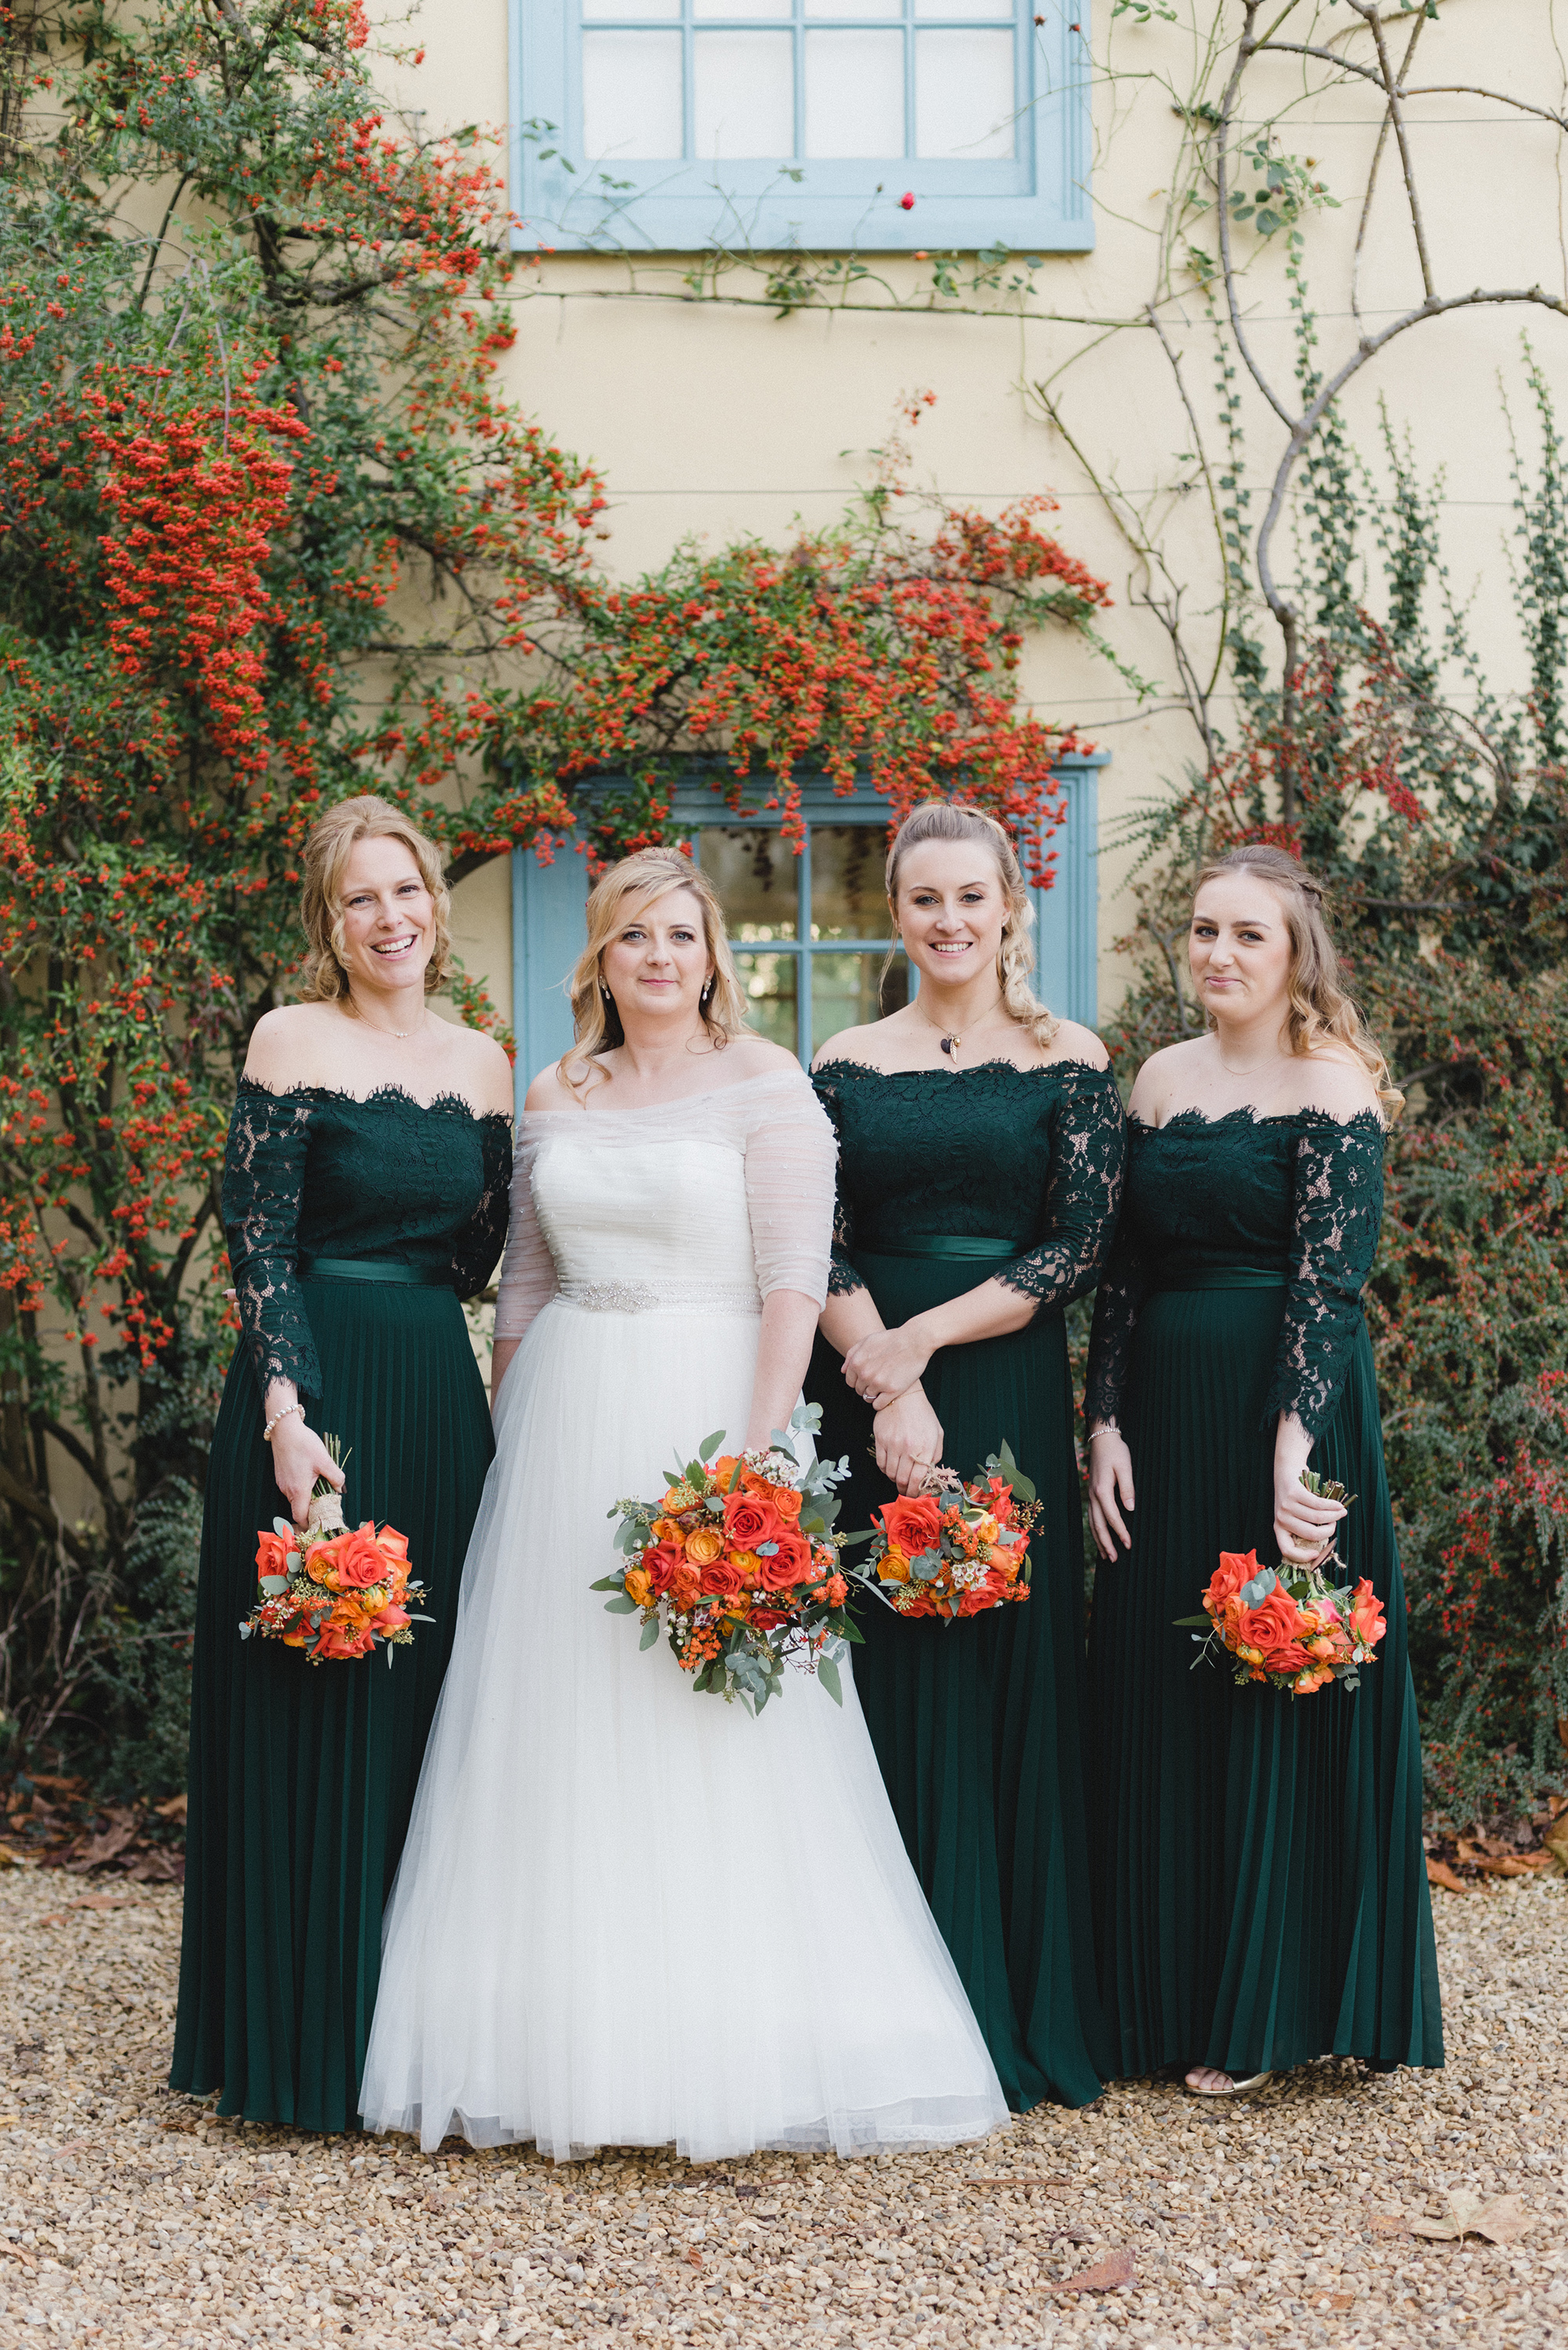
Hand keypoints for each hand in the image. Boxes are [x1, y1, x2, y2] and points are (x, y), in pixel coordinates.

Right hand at [269, 1413, 345, 1528]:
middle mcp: (287, 1490)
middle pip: (299, 1509)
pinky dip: (302, 1490)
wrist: (284, 1429)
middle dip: (313, 1509)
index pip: (301, 1517)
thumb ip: (336, 1477)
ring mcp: (282, 1484)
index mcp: (298, 1490)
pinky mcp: (281, 1477)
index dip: (310, 1523)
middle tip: (327, 1503)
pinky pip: (292, 1490)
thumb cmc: (304, 1444)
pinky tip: (311, 1477)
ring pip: (296, 1499)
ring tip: (321, 1487)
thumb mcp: (325, 1460)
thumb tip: (340, 1489)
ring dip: (308, 1498)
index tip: (322, 1522)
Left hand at [841, 1320, 931, 1410]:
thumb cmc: (891, 1339)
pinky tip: (888, 1394)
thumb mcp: (867, 1340)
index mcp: (857, 1362)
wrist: (915, 1341)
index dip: (859, 1380)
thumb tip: (843, 1371)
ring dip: (875, 1394)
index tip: (869, 1377)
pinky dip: (882, 1402)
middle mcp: (865, 1374)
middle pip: (859, 1391)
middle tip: (880, 1380)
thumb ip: (852, 1354)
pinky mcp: (892, 1390)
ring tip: (885, 1385)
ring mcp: (878, 1383)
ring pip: (868, 1398)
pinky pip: (878, 1405)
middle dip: (867, 1387)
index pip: (850, 1382)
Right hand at [873, 1388, 944, 1495]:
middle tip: (905, 1492)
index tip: (914, 1496)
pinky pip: (880, 1463)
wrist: (904, 1396)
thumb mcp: (937, 1433)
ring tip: (898, 1478)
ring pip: (890, 1473)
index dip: (915, 1492)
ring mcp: (893, 1444)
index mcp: (926, 1447)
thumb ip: (936, 1454)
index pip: (918, 1479)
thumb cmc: (922, 1415)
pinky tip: (890, 1468)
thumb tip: (930, 1473)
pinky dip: (885, 1470)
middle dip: (904, 1490)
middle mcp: (909, 1448)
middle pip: (902, 1480)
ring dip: (894, 1480)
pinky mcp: (881, 1440)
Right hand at [1086, 1426, 1134, 1559]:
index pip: (1112, 1517)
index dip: (1120, 1532)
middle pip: (1098, 1525)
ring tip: (1107, 1556)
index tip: (1129, 1544)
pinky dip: (1096, 1529)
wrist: (1101, 1439)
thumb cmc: (1116, 1451)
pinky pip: (1093, 1516)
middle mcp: (1093, 1495)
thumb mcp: (1125, 1467)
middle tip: (1114, 1560)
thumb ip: (1127, 1488)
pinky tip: (1100, 1537)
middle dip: (1106, 1543)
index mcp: (1102, 1490)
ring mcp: (1091, 1495)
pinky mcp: (1092, 1493)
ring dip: (1099, 1540)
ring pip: (1093, 1522)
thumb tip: (1130, 1509)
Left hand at [1272, 1414, 1344, 1565]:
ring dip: (1334, 1517)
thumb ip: (1305, 1528)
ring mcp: (1287, 1506)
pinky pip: (1319, 1504)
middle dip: (1329, 1531)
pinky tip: (1338, 1506)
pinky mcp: (1294, 1493)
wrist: (1286, 1471)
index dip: (1303, 1557)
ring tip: (1341, 1513)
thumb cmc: (1294, 1498)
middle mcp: (1281, 1519)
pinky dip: (1333, 1506)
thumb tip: (1324, 1543)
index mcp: (1279, 1528)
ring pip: (1318, 1518)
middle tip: (1335, 1524)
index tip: (1316, 1553)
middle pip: (1312, 1534)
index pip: (1287, 1550)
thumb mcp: (1294, 1515)